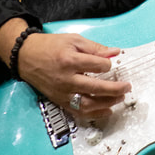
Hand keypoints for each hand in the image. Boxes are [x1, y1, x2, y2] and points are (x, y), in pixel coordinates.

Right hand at [0, 18, 130, 117]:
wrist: (26, 56)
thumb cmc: (51, 46)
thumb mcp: (74, 40)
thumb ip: (95, 48)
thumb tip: (116, 52)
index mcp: (70, 60)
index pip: (97, 65)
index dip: (108, 64)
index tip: (111, 62)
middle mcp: (66, 79)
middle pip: (94, 87)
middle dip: (114, 88)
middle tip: (127, 87)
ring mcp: (62, 93)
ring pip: (87, 104)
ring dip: (107, 103)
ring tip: (120, 98)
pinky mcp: (59, 101)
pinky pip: (78, 112)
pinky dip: (94, 114)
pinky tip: (107, 110)